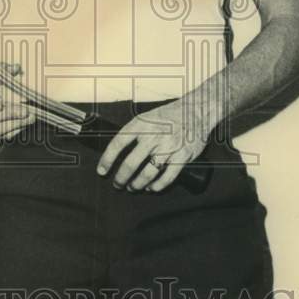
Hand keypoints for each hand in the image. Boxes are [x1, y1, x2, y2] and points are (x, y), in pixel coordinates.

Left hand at [96, 98, 212, 192]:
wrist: (196, 110)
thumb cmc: (170, 114)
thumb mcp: (147, 117)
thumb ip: (134, 131)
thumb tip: (117, 150)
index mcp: (141, 125)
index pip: (118, 144)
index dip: (107, 160)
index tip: (102, 170)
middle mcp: (153, 136)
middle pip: (130, 164)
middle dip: (121, 178)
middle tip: (117, 184)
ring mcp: (168, 147)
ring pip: (147, 173)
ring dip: (137, 184)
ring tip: (133, 187)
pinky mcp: (183, 156)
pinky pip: (167, 177)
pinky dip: (158, 186)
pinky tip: (152, 187)